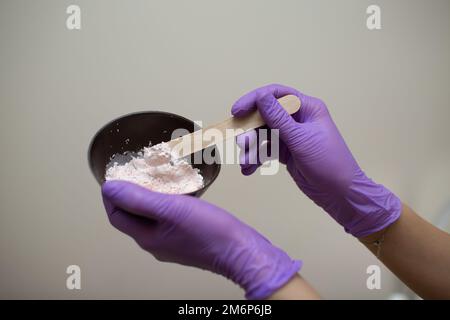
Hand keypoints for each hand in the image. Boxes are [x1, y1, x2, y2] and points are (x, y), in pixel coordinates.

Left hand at [101, 180, 300, 298]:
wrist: (241, 251)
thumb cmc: (210, 232)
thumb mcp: (170, 209)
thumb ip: (138, 198)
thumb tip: (109, 188)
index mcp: (146, 238)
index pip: (116, 215)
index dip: (111, 195)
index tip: (116, 175)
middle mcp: (155, 243)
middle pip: (132, 216)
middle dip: (130, 194)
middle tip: (135, 173)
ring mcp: (171, 242)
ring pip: (151, 217)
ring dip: (149, 197)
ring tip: (156, 178)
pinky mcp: (186, 239)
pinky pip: (167, 219)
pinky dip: (166, 204)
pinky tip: (177, 193)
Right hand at [232, 84, 400, 236]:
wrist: (339, 193)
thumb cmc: (328, 162)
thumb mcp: (301, 139)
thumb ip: (278, 118)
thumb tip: (261, 97)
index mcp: (307, 108)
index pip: (276, 95)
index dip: (254, 100)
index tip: (237, 111)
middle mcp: (298, 119)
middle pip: (265, 116)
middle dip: (251, 131)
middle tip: (241, 144)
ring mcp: (291, 136)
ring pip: (263, 135)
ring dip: (252, 148)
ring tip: (245, 162)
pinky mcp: (287, 152)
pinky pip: (266, 150)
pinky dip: (256, 158)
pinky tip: (249, 169)